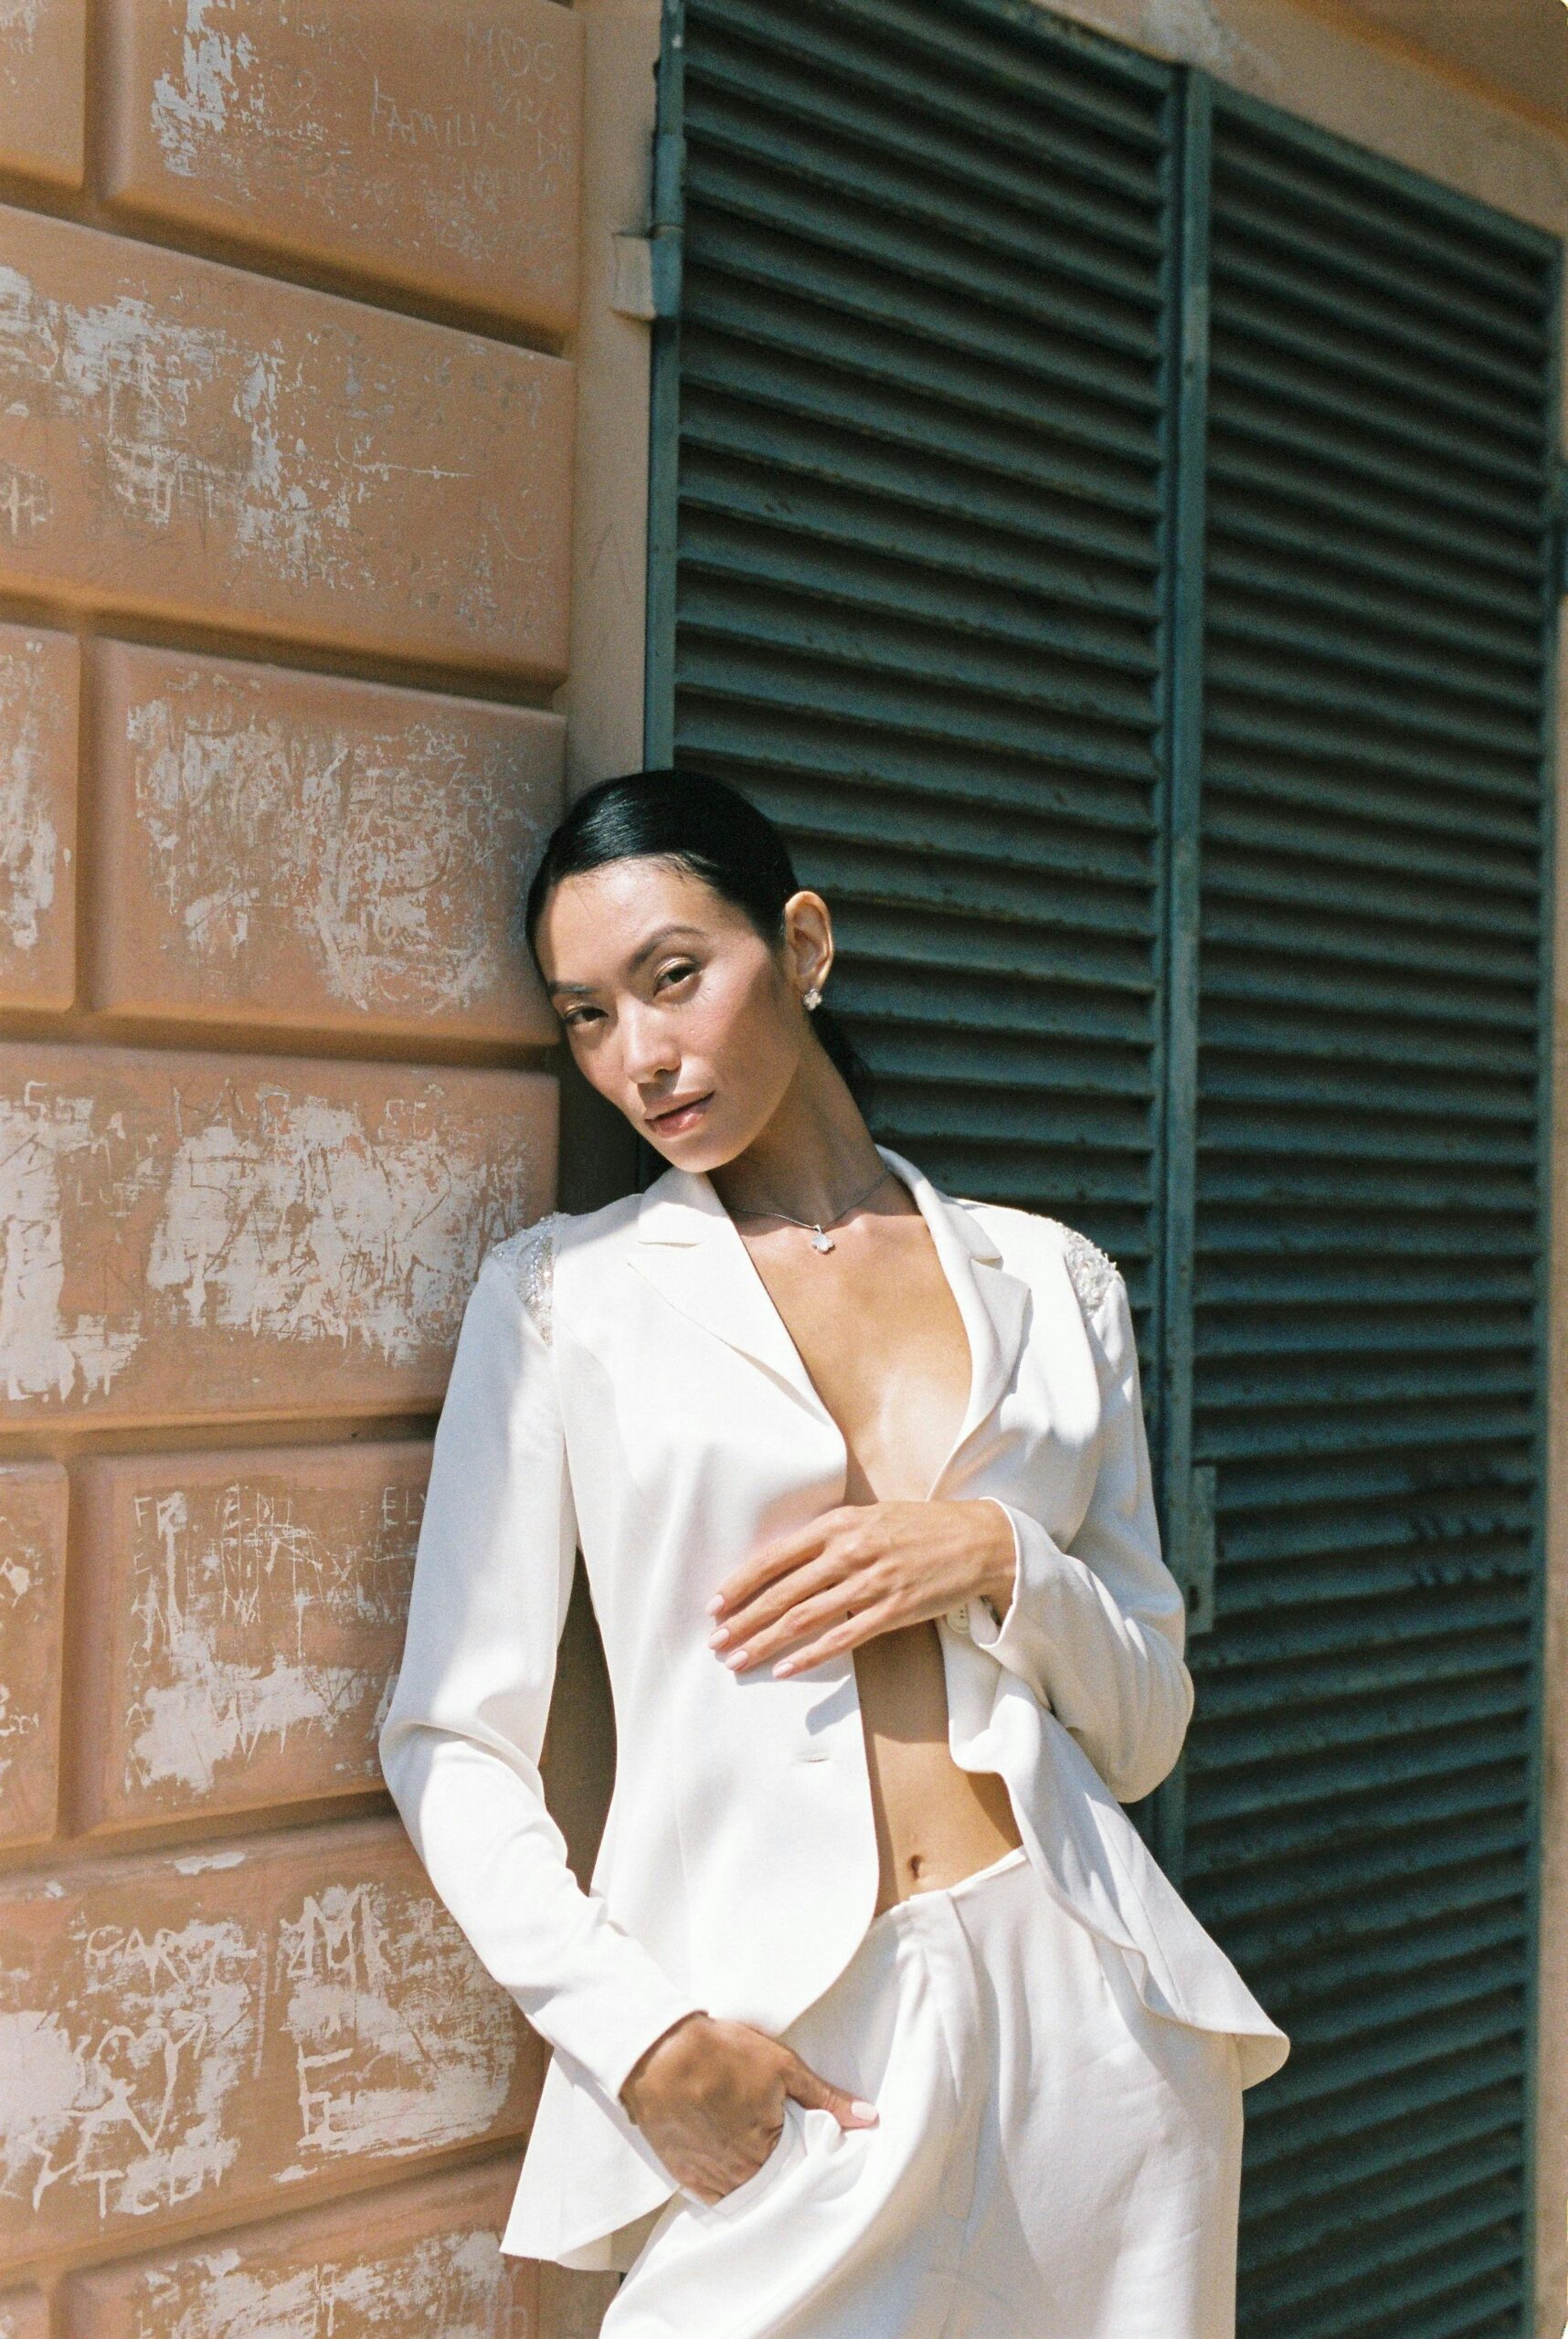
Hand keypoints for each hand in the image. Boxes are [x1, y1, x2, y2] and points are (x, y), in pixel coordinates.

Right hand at [619, 2012, 877, 2202]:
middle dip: (781, 2169)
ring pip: (743, 2192)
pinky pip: (714, 2196)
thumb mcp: (782, 2067)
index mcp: (768, 2153)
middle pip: (772, 2185)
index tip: (810, 2145)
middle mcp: (739, 2176)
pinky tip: (731, 2166)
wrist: (658, 2052)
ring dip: (754, 2179)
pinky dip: (726, 2185)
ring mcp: (708, 2178)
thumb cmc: (722, 2054)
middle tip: (779, 2142)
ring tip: (755, 2152)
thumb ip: (826, 2098)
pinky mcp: (683, 2175)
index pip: (801, 2171)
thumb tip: (870, 2118)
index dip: (808, 2157)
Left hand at [706, 1497, 1016, 1677]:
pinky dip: (809, 1655)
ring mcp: (871, 1582)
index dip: (740, 1583)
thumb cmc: (919, 1527)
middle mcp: (849, 1551)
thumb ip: (829, 1537)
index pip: (774, 1557)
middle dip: (743, 1620)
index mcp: (838, 1524)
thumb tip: (784, 1564)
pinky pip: (842, 1638)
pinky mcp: (892, 1611)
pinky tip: (785, 1668)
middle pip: (782, 1592)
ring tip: (738, 1659)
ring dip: (765, 1642)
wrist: (977, 1539)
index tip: (715, 1605)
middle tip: (716, 1641)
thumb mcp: (868, 1517)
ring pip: (804, 1618)